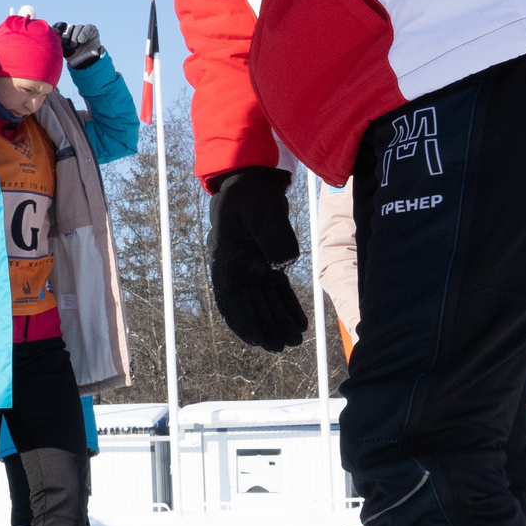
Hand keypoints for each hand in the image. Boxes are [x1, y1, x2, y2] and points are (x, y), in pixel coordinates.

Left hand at [57, 23, 104, 69]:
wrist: (87, 64)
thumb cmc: (73, 58)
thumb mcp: (63, 50)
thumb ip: (57, 41)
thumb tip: (52, 32)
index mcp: (65, 34)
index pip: (60, 25)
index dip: (58, 27)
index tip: (56, 32)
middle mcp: (74, 30)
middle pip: (69, 27)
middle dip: (66, 35)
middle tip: (65, 43)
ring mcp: (83, 30)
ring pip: (78, 27)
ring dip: (75, 37)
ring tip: (74, 47)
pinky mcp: (92, 30)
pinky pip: (88, 27)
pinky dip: (84, 33)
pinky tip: (81, 41)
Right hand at [209, 168, 307, 350]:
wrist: (254, 179)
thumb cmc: (252, 195)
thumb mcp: (262, 213)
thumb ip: (274, 238)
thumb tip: (285, 265)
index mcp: (227, 263)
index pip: (234, 301)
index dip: (246, 323)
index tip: (258, 342)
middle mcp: (237, 270)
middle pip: (252, 307)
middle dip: (268, 328)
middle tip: (284, 347)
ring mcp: (251, 267)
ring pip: (266, 301)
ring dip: (279, 320)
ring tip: (295, 339)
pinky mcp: (267, 261)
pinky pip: (276, 290)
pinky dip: (287, 305)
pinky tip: (299, 320)